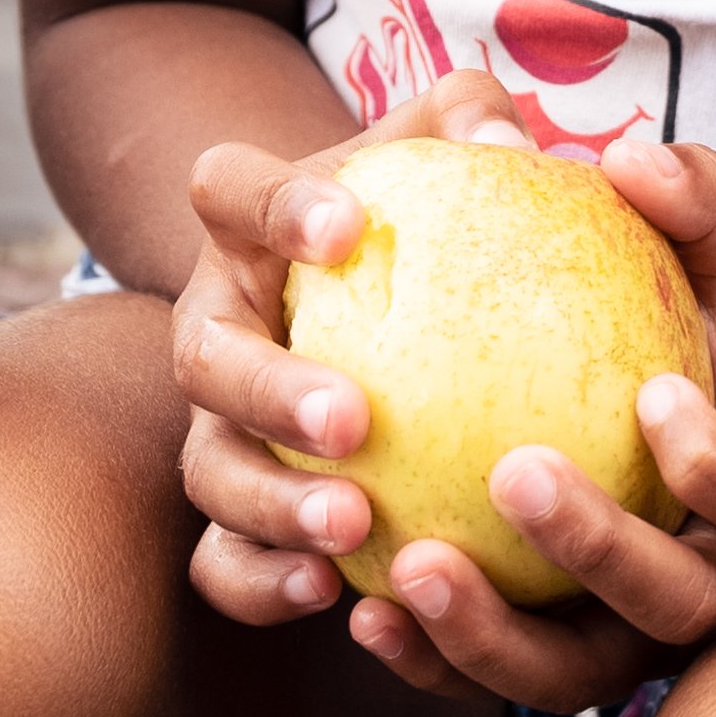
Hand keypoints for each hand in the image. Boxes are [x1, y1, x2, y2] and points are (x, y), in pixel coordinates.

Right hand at [165, 68, 535, 631]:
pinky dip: (266, 583)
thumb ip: (473, 120)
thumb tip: (512, 140)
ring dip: (272, 505)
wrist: (356, 302)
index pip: (229, 190)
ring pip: (210, 471)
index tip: (347, 225)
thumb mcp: (442, 146)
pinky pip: (226, 563)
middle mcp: (214, 326)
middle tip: (352, 416)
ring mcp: (216, 425)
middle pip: (203, 356)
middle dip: (267, 390)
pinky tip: (339, 596)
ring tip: (354, 525)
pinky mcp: (235, 511)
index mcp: (248, 229)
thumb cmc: (416, 211)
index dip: (274, 205)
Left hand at [340, 128, 715, 711]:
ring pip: (575, 674)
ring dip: (490, 636)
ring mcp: (642, 638)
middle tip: (510, 475)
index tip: (654, 394)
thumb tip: (630, 159)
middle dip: (596, 551)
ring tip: (404, 570)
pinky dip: (435, 659)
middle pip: (674, 606)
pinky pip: (500, 676)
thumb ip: (701, 202)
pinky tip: (361, 607)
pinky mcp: (568, 659)